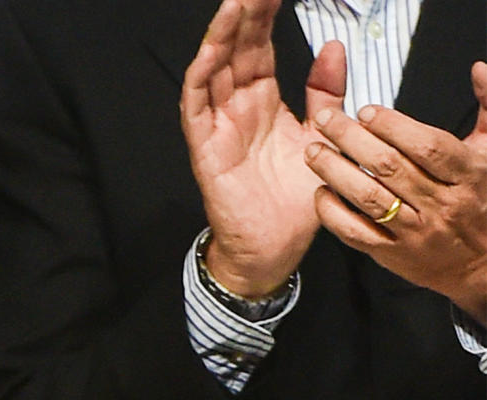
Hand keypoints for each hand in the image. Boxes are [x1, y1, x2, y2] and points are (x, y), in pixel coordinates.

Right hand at [181, 0, 345, 295]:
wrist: (275, 245)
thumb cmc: (294, 200)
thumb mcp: (321, 136)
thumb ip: (325, 94)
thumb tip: (334, 48)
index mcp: (263, 102)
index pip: (261, 46)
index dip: (266, 15)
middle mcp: (237, 108)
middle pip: (236, 50)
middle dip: (245, 14)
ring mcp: (218, 126)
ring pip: (213, 70)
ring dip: (221, 36)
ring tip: (235, 3)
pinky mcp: (205, 148)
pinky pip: (195, 107)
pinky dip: (200, 78)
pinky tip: (210, 52)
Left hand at [305, 62, 486, 322]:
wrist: (483, 264)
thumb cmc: (483, 200)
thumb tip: (478, 68)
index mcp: (469, 175)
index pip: (428, 147)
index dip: (395, 127)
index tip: (367, 111)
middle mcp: (442, 204)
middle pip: (390, 168)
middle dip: (353, 140)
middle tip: (326, 121)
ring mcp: (415, 232)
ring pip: (369, 199)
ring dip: (336, 172)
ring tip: (314, 151)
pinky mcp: (392, 255)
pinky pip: (356, 233)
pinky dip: (334, 213)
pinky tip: (320, 193)